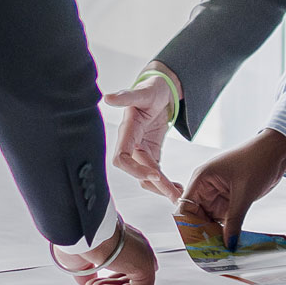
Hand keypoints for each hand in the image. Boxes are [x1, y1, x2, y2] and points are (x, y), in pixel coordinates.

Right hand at [52, 220, 158, 284]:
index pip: (126, 262)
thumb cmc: (79, 237)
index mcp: (124, 239)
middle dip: (110, 284)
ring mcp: (143, 254)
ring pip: (135, 282)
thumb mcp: (81, 258)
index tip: (93, 281)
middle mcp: (136, 244)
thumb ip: (88, 272)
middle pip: (130, 273)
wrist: (83, 232)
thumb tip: (88, 282)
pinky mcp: (146, 265)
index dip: (110, 277)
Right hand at [103, 70, 182, 200]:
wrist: (161, 90)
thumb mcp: (142, 91)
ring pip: (146, 176)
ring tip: (177, 195)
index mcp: (127, 131)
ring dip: (160, 188)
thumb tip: (107, 97)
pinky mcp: (151, 153)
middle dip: (153, 184)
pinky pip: (155, 172)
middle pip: (137, 171)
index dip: (134, 169)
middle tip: (173, 194)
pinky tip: (176, 189)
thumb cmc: (150, 89)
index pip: (122, 157)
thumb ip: (126, 96)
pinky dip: (164, 182)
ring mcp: (141, 150)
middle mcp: (131, 144)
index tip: (154, 174)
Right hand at [181, 130, 285, 249]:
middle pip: (196, 217)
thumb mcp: (245, 193)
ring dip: (214, 234)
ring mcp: (217, 194)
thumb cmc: (258, 159)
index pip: (185, 208)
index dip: (188, 227)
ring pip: (209, 220)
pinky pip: (223, 219)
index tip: (197, 244)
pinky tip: (230, 241)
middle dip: (202, 234)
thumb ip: (234, 221)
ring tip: (221, 251)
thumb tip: (228, 243)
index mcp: (202, 179)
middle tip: (211, 252)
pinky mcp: (229, 200)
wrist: (276, 151)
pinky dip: (226, 230)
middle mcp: (206, 188)